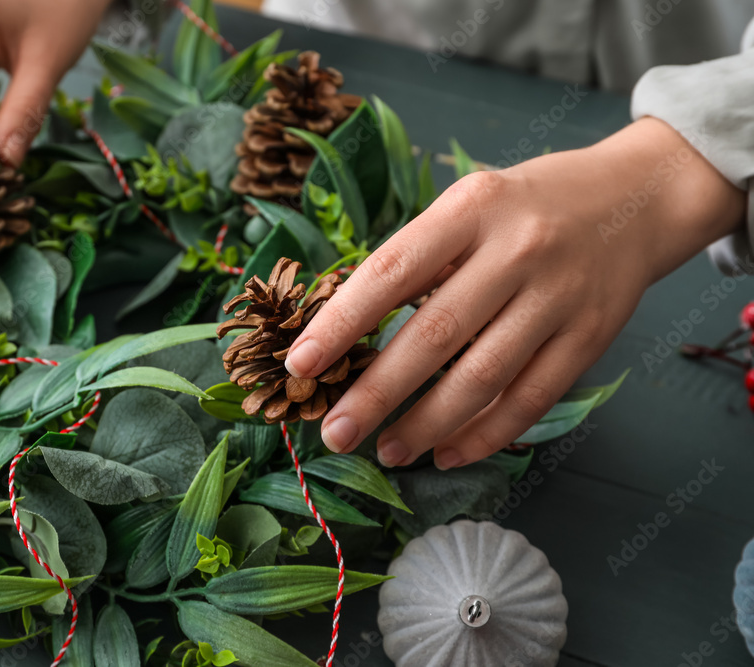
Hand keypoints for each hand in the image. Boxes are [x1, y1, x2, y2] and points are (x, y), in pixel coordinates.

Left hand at [285, 118, 744, 468]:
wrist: (636, 199)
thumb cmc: (528, 206)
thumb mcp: (469, 205)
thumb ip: (417, 257)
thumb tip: (345, 330)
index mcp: (471, 209)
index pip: (391, 271)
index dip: (341, 323)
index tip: (300, 365)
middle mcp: (517, 250)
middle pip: (434, 336)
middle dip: (376, 394)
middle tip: (335, 432)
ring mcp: (559, 298)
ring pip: (481, 379)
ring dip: (426, 426)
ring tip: (387, 451)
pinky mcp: (589, 338)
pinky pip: (529, 400)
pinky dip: (484, 436)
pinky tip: (446, 454)